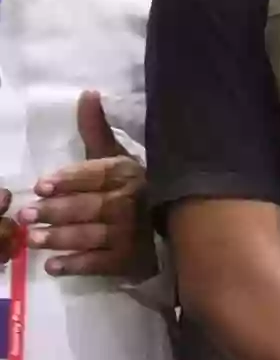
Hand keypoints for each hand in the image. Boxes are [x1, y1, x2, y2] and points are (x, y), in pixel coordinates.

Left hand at [25, 90, 151, 279]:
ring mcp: (132, 234)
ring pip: (93, 235)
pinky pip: (102, 263)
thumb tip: (88, 93)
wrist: (172, 226)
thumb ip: (97, 130)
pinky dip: (77, 265)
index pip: (94, 176)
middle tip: (27, 215)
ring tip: (33, 240)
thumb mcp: (117, 157)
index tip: (41, 185)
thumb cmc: (133, 188)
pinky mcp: (132, 260)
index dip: (68, 181)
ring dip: (61, 238)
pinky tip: (54, 266)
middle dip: (57, 211)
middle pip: (90, 207)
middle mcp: (131, 203)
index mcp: (126, 174)